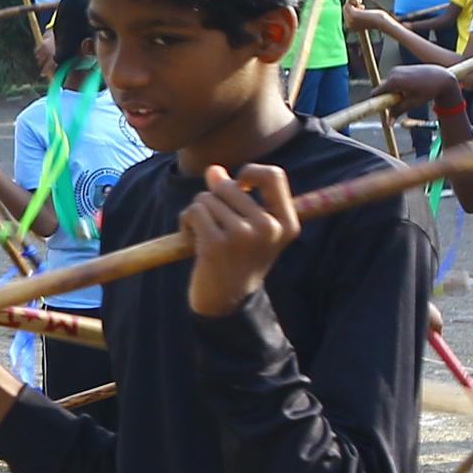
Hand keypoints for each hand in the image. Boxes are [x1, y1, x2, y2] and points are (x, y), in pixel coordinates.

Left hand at [179, 162, 300, 318]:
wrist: (226, 301)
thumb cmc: (238, 259)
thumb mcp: (251, 228)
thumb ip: (238, 197)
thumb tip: (213, 170)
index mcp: (285, 223)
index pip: (274, 176)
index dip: (251, 172)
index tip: (239, 184)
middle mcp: (268, 228)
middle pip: (229, 186)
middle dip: (214, 198)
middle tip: (215, 222)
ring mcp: (243, 236)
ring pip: (207, 198)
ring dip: (198, 212)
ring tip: (204, 233)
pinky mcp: (216, 245)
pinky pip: (194, 212)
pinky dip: (186, 221)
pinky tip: (191, 237)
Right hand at [381, 61, 471, 118]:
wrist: (441, 77)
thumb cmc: (428, 90)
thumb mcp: (412, 103)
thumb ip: (398, 112)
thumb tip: (388, 123)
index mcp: (394, 81)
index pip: (376, 93)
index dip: (378, 102)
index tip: (382, 109)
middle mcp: (393, 73)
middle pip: (382, 89)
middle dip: (387, 97)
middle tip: (399, 104)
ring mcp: (397, 69)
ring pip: (388, 84)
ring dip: (393, 92)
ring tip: (407, 95)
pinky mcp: (401, 68)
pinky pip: (394, 79)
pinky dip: (397, 86)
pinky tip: (410, 89)